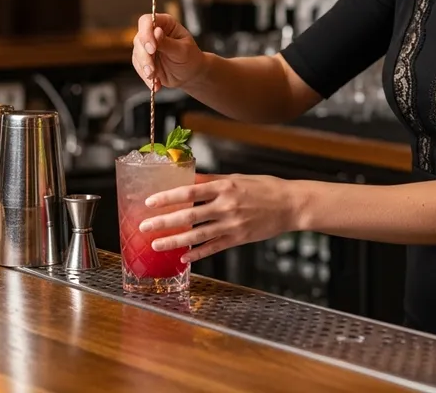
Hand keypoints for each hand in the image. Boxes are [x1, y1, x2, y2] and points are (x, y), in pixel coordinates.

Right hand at [132, 12, 204, 91]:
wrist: (190, 74)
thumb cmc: (190, 58)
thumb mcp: (182, 50)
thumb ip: (168, 42)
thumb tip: (156, 32)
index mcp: (165, 24)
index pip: (147, 21)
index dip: (146, 33)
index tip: (152, 48)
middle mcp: (153, 32)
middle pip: (139, 39)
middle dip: (144, 56)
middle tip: (152, 69)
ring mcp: (146, 46)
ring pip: (137, 53)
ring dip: (144, 67)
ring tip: (154, 77)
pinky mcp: (143, 59)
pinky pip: (138, 67)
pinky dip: (145, 76)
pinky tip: (155, 84)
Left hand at [138, 173, 301, 262]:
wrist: (291, 205)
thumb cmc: (266, 188)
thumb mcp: (239, 178)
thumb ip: (213, 181)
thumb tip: (189, 179)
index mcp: (225, 187)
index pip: (190, 192)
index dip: (168, 197)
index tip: (150, 201)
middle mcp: (226, 206)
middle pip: (189, 215)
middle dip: (164, 221)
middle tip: (145, 226)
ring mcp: (232, 224)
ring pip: (197, 235)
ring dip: (174, 241)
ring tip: (157, 244)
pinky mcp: (238, 238)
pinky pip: (213, 248)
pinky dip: (197, 254)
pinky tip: (184, 258)